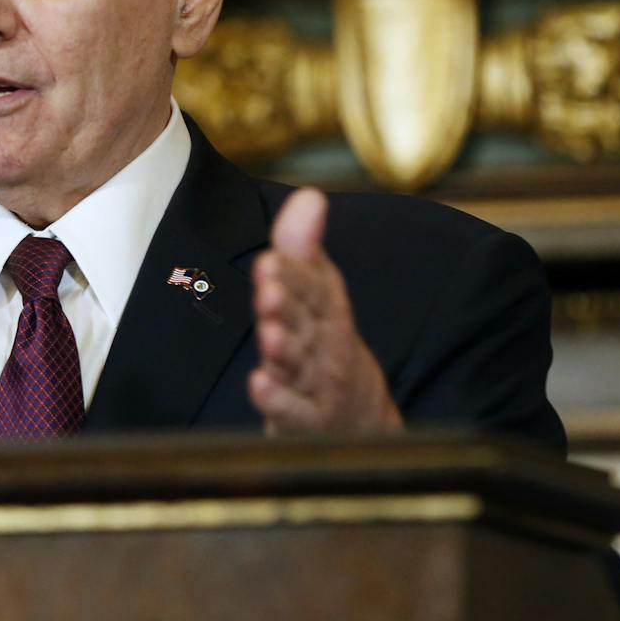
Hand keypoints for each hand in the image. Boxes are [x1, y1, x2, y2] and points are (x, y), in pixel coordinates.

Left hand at [248, 188, 403, 434]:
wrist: (359, 426)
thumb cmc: (327, 351)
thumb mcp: (318, 298)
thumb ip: (304, 251)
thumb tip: (310, 195)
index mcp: (330, 316)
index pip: (319, 292)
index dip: (296, 277)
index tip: (271, 260)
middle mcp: (329, 350)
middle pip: (312, 326)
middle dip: (291, 304)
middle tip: (269, 285)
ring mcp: (322, 390)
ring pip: (305, 368)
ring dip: (286, 349)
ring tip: (269, 331)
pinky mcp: (309, 425)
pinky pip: (297, 414)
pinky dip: (280, 401)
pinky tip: (260, 385)